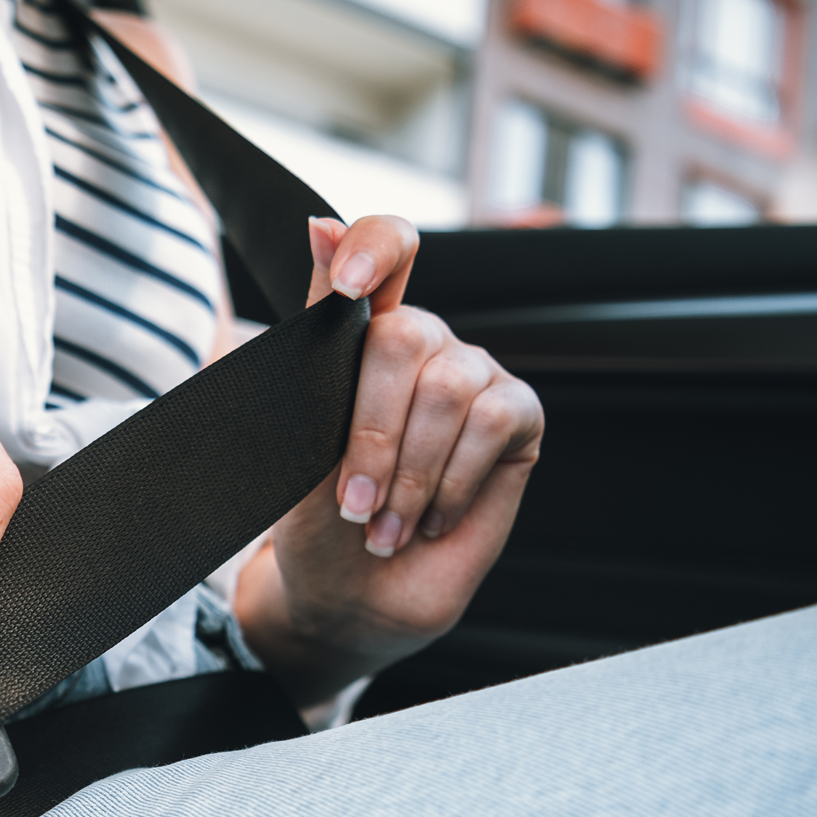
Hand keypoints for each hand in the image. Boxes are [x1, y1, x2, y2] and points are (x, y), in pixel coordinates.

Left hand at [236, 216, 544, 707]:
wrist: (352, 595)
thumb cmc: (318, 520)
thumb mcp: (299, 433)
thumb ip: (317, 327)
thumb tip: (320, 222)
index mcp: (361, 334)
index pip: (385, 246)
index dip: (373, 247)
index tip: (345, 288)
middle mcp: (423, 343)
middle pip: (404, 337)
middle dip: (370, 433)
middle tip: (352, 503)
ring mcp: (474, 375)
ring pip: (450, 387)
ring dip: (410, 472)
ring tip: (384, 524)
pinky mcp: (518, 416)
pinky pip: (495, 421)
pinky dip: (453, 481)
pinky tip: (430, 517)